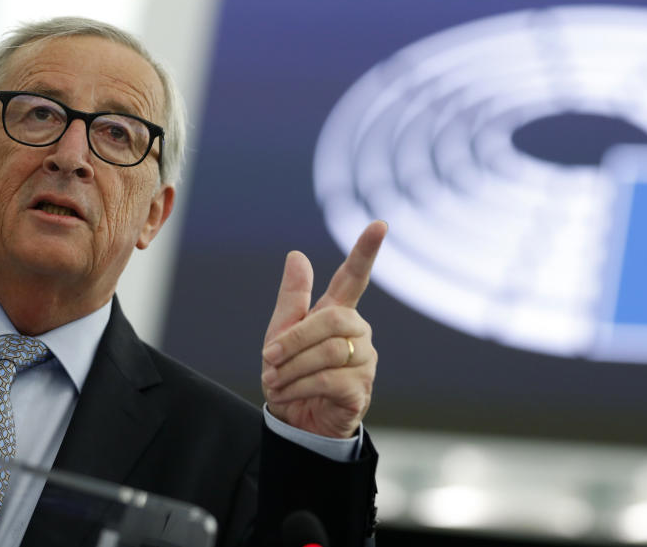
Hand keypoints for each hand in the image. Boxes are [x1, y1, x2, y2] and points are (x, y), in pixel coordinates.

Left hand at [261, 221, 386, 437]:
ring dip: (292, 368)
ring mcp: (364, 360)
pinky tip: (287, 395)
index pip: (354, 277)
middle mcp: (357, 332)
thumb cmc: (290, 373)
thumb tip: (296, 255)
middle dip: (294, 339)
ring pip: (329, 352)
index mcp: (338, 312)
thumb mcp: (280, 333)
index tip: (380, 225)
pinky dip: (299, 387)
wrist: (294, 421)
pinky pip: (329, 380)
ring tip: (274, 381)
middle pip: (332, 320)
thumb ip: (292, 298)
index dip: (366, 251)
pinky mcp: (361, 389)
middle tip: (267, 357)